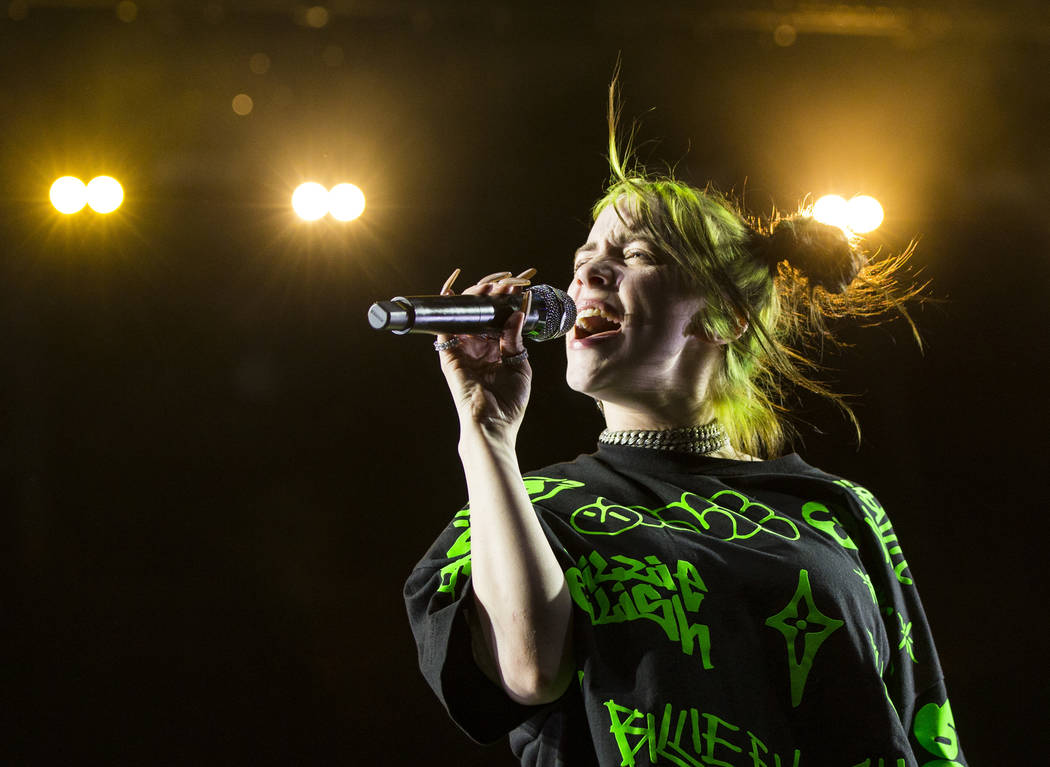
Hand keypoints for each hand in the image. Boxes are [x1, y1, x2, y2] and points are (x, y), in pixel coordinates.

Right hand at [435, 267, 535, 437]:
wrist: (493, 424)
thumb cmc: (508, 403)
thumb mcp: (519, 366)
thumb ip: (514, 340)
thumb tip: (517, 313)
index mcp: (496, 350)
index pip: (498, 319)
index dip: (506, 303)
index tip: (518, 287)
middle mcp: (478, 347)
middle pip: (481, 314)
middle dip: (492, 296)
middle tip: (505, 281)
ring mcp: (462, 349)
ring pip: (465, 316)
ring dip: (475, 298)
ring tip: (489, 286)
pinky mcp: (449, 355)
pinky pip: (445, 327)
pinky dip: (448, 310)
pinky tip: (453, 292)